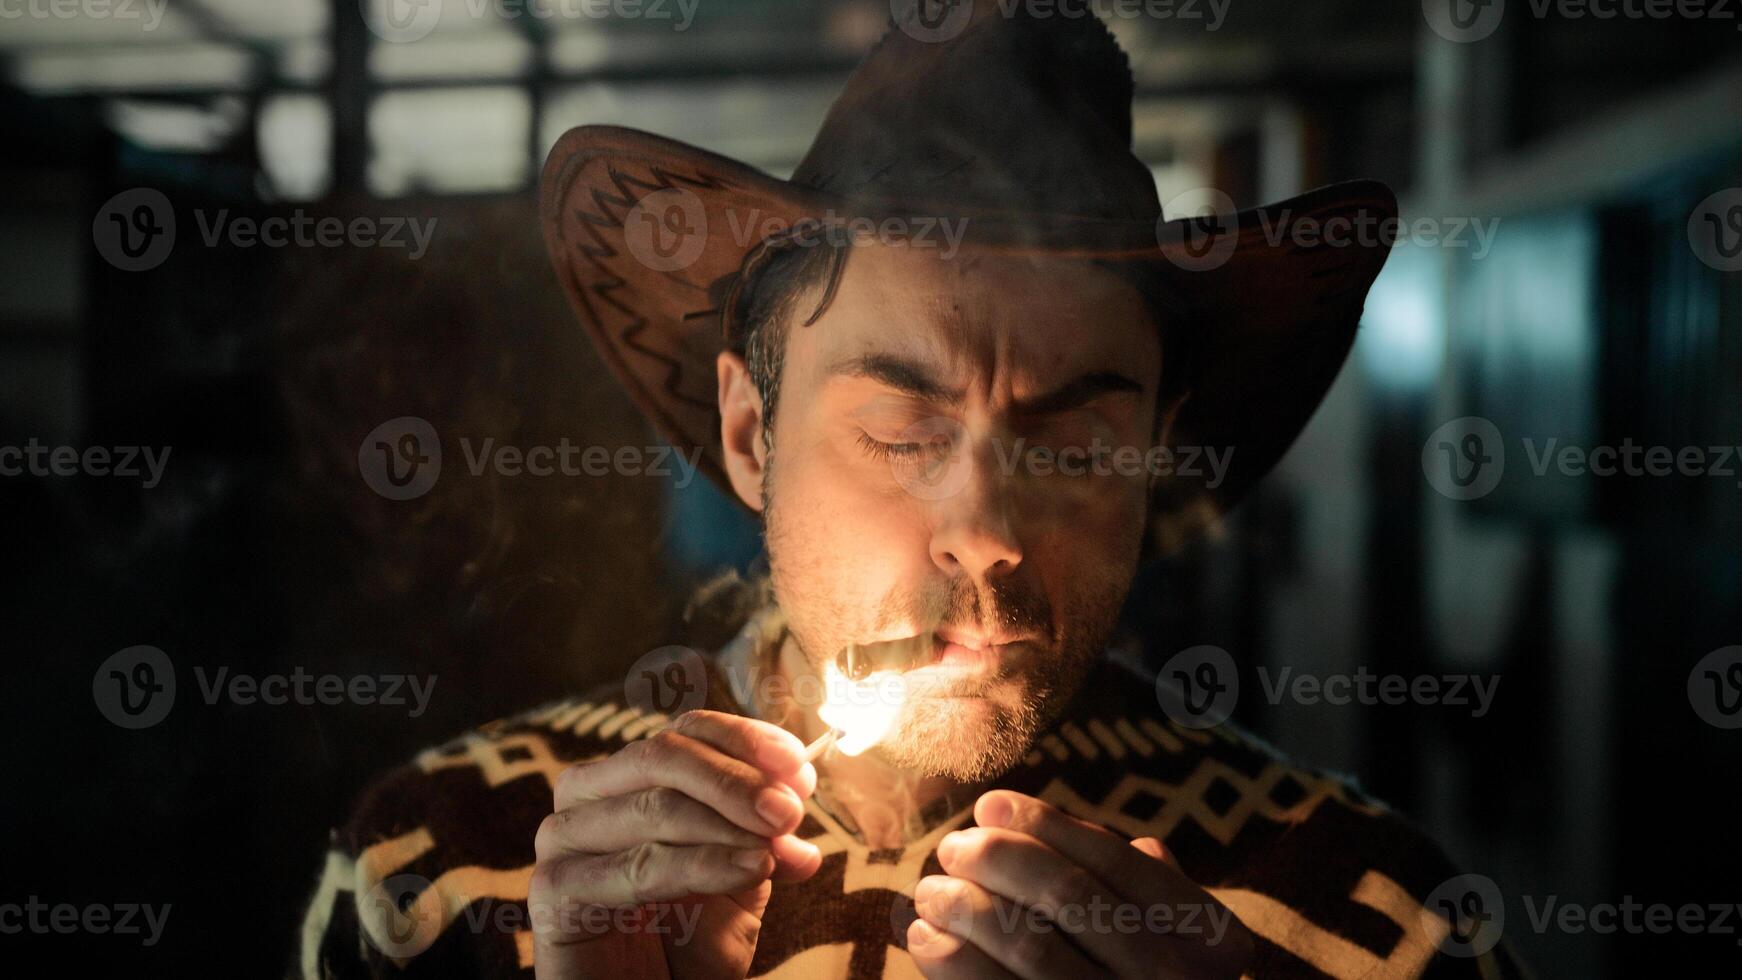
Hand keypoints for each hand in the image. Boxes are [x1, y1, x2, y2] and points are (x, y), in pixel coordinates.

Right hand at [531, 710, 823, 979]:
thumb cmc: (688, 942)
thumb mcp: (742, 877)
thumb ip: (765, 833)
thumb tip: (799, 791)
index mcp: (629, 778)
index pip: (684, 732)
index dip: (743, 740)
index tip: (798, 767)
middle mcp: (587, 796)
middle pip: (663, 757)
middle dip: (736, 781)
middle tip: (789, 811)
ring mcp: (563, 839)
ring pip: (654, 808)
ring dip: (726, 825)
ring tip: (774, 849)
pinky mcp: (554, 889)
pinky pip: (636, 866)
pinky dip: (702, 865)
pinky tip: (749, 870)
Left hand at [908, 790, 1252, 978]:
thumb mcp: (1177, 938)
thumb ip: (1140, 884)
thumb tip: (1073, 828)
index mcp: (1206, 937)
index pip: (1116, 862)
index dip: (1046, 826)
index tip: (989, 805)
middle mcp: (1172, 978)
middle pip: (1068, 895)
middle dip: (998, 859)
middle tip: (953, 848)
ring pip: (1030, 946)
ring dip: (966, 907)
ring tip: (929, 891)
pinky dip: (954, 964)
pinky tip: (926, 940)